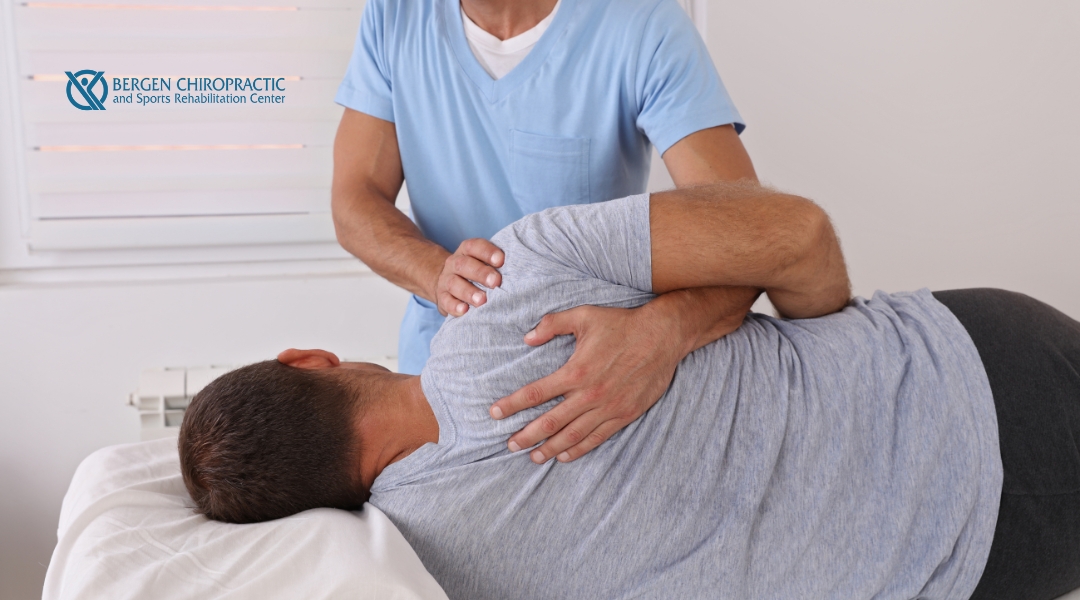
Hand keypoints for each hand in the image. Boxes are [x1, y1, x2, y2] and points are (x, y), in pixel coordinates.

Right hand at [435, 238, 503, 316]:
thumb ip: (498, 264)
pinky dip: (454, 306)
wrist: (449, 283)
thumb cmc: (476, 272)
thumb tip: (522, 269)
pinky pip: (445, 301)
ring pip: (454, 283)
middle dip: (481, 273)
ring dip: (468, 292)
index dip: (487, 252)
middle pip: (464, 265)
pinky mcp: (442, 297)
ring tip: (482, 301)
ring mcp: (446, 280)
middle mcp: (454, 263)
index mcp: (467, 251)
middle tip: (496, 282)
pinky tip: (464, 311)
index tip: (501, 260)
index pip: (474, 246)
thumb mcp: (484, 263)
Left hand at [490, 303, 688, 463]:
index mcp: (576, 371)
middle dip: (526, 435)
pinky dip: (579, 449)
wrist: (663, 336)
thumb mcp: (584, 315)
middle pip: (550, 422)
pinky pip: (597, 438)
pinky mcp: (624, 414)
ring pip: (572, 435)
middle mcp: (590, 394)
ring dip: (550, 448)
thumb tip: (527, 337)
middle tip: (509, 445)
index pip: (536, 393)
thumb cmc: (621, 323)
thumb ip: (553, 324)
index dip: (512, 404)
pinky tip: (564, 455)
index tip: (494, 413)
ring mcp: (608, 408)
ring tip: (532, 456)